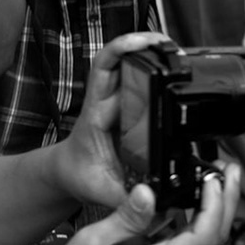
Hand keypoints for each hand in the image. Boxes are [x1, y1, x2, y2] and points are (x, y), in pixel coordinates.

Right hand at [43, 164, 239, 244]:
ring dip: (213, 212)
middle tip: (229, 170)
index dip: (215, 205)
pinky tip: (192, 204)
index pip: (203, 237)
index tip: (214, 178)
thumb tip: (148, 192)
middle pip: (212, 240)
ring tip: (214, 180)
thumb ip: (127, 218)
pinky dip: (196, 224)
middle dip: (226, 202)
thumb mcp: (95, 242)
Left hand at [54, 32, 172, 207]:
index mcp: (97, 114)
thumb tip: (153, 200)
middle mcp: (106, 102)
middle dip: (142, 45)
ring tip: (174, 49)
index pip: (104, 70)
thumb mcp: (102, 192)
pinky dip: (153, 70)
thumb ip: (126, 199)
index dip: (123, 51)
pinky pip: (140, 83)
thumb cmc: (82, 178)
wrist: (71, 175)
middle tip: (168, 44)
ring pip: (129, 67)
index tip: (143, 44)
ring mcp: (117, 102)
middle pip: (119, 60)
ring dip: (149, 53)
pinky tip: (170, 68)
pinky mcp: (128, 108)